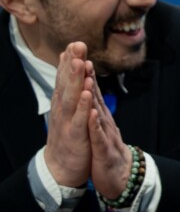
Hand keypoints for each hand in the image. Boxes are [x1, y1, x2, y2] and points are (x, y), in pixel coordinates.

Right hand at [44, 42, 93, 186]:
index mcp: (64, 104)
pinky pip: (79, 119)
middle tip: (77, 44)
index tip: (74, 43)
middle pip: (67, 83)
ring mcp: (68, 122)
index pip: (66, 79)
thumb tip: (71, 78)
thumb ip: (70, 96)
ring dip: (75, 79)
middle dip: (72, 63)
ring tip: (80, 62)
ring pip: (71, 97)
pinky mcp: (75, 135)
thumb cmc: (69, 138)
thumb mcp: (69, 115)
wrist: (62, 168)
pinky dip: (82, 105)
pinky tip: (85, 93)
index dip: (70, 61)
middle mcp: (63, 110)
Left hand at [88, 68, 132, 199]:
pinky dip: (95, 124)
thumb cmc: (107, 152)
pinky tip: (92, 112)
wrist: (120, 178)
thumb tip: (91, 91)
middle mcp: (104, 122)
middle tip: (82, 55)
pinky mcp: (104, 150)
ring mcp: (105, 135)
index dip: (84, 73)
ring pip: (97, 112)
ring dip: (92, 95)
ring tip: (86, 77)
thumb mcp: (100, 128)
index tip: (77, 54)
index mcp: (100, 117)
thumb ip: (97, 110)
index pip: (90, 91)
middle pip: (94, 96)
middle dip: (87, 76)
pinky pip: (98, 136)